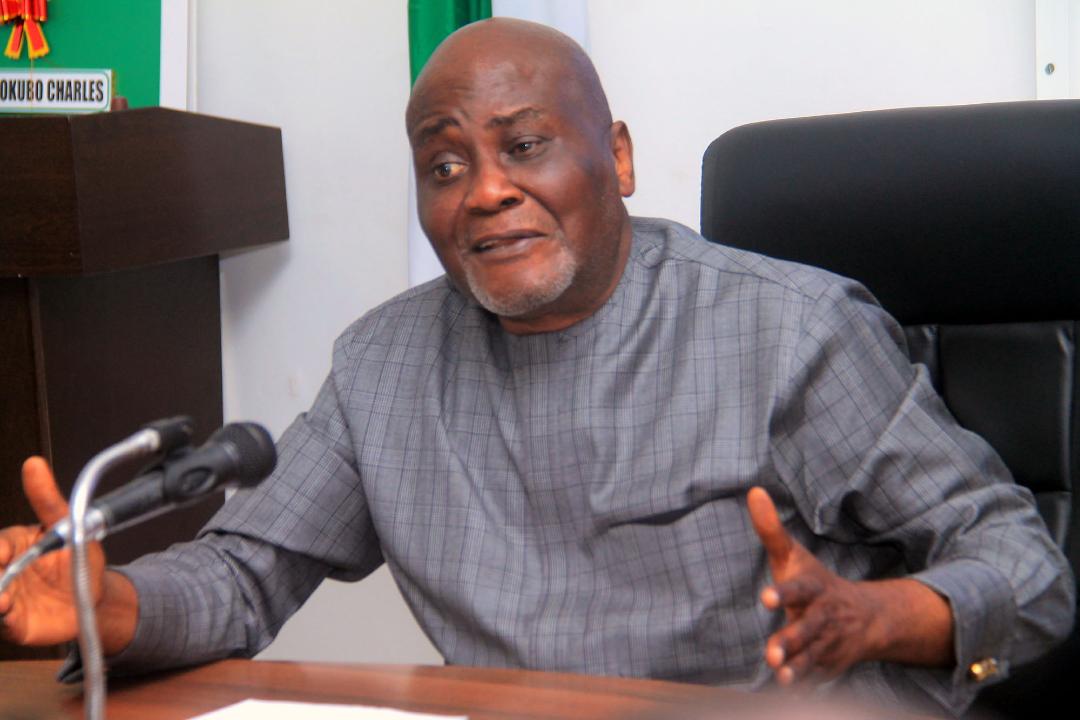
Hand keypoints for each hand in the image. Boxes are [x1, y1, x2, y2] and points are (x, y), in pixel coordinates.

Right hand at [0, 457, 106, 645]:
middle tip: (1, 576)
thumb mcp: (67, 525)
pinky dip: (1, 617)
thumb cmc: (77, 557)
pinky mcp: (13, 622)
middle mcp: (3, 570)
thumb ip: (47, 500)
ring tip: (2, 599)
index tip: (3, 553)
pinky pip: (1, 622)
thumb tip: (33, 464)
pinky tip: (5, 609)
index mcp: (11, 545)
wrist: (96, 596)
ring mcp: (5, 597)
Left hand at [747, 486, 879, 685]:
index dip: (784, 594)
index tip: (765, 598)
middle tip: (770, 652)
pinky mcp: (826, 666)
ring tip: (779, 676)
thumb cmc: (815, 583)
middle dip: (790, 641)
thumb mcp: (793, 556)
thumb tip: (753, 491)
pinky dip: (802, 686)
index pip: (799, 589)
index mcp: (813, 589)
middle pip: (808, 629)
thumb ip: (770, 529)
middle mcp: (823, 618)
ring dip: (796, 668)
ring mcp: (827, 644)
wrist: (865, 618)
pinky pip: (814, 678)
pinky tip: (785, 693)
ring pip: (812, 658)